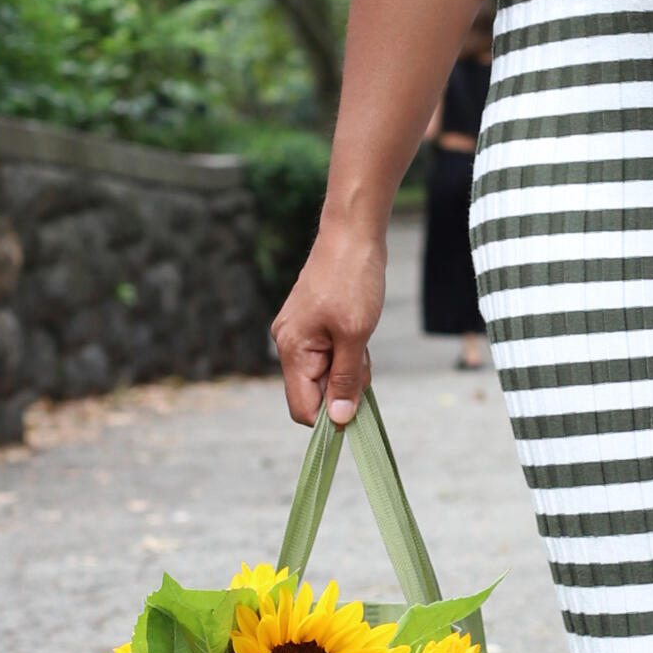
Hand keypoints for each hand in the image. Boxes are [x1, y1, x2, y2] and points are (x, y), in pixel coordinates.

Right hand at [271, 220, 386, 425]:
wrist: (353, 232)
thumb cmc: (353, 279)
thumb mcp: (355, 334)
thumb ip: (345, 379)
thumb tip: (338, 419)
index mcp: (291, 349)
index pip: (302, 407)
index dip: (329, 417)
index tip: (358, 409)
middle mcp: (288, 342)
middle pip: (314, 391)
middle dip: (343, 386)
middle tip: (364, 358)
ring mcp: (299, 331)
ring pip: (325, 372)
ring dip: (349, 366)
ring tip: (362, 337)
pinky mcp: (313, 322)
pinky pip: (329, 352)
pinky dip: (347, 351)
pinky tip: (359, 330)